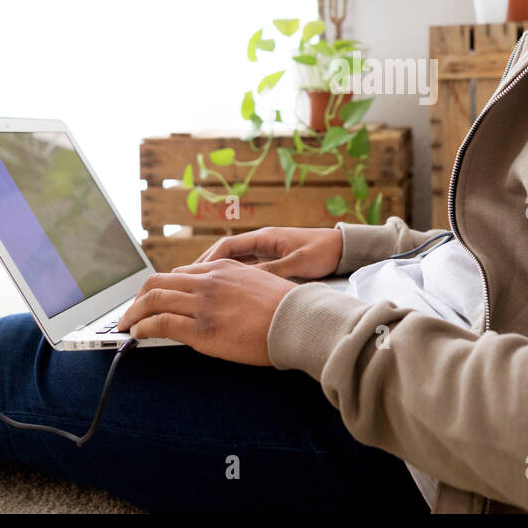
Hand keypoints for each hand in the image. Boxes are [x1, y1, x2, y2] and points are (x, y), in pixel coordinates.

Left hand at [117, 260, 300, 365]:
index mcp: (223, 268)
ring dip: (134, 313)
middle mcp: (208, 281)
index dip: (161, 287)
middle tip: (130, 311)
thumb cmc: (286, 309)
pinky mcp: (201, 329)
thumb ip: (234, 286)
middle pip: (159, 281)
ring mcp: (203, 303)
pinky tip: (138, 334)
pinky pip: (161, 324)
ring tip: (126, 324)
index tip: (153, 299)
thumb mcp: (257, 284)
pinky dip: (143, 327)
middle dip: (138, 298)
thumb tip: (221, 301)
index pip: (179, 273)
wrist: (299, 321)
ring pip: (154, 300)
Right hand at [187, 225, 343, 280]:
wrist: (342, 248)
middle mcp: (261, 241)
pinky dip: (231, 277)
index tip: (192, 274)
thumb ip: (272, 270)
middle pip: (225, 252)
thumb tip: (245, 279)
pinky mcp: (272, 259)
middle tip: (185, 282)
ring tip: (197, 288)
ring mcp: (266, 249)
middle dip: (204, 266)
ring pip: (233, 260)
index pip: (227, 246)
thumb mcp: (297, 263)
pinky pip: (245, 267)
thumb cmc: (323, 252)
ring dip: (215, 272)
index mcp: (264, 237)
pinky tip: (224, 290)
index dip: (208, 260)